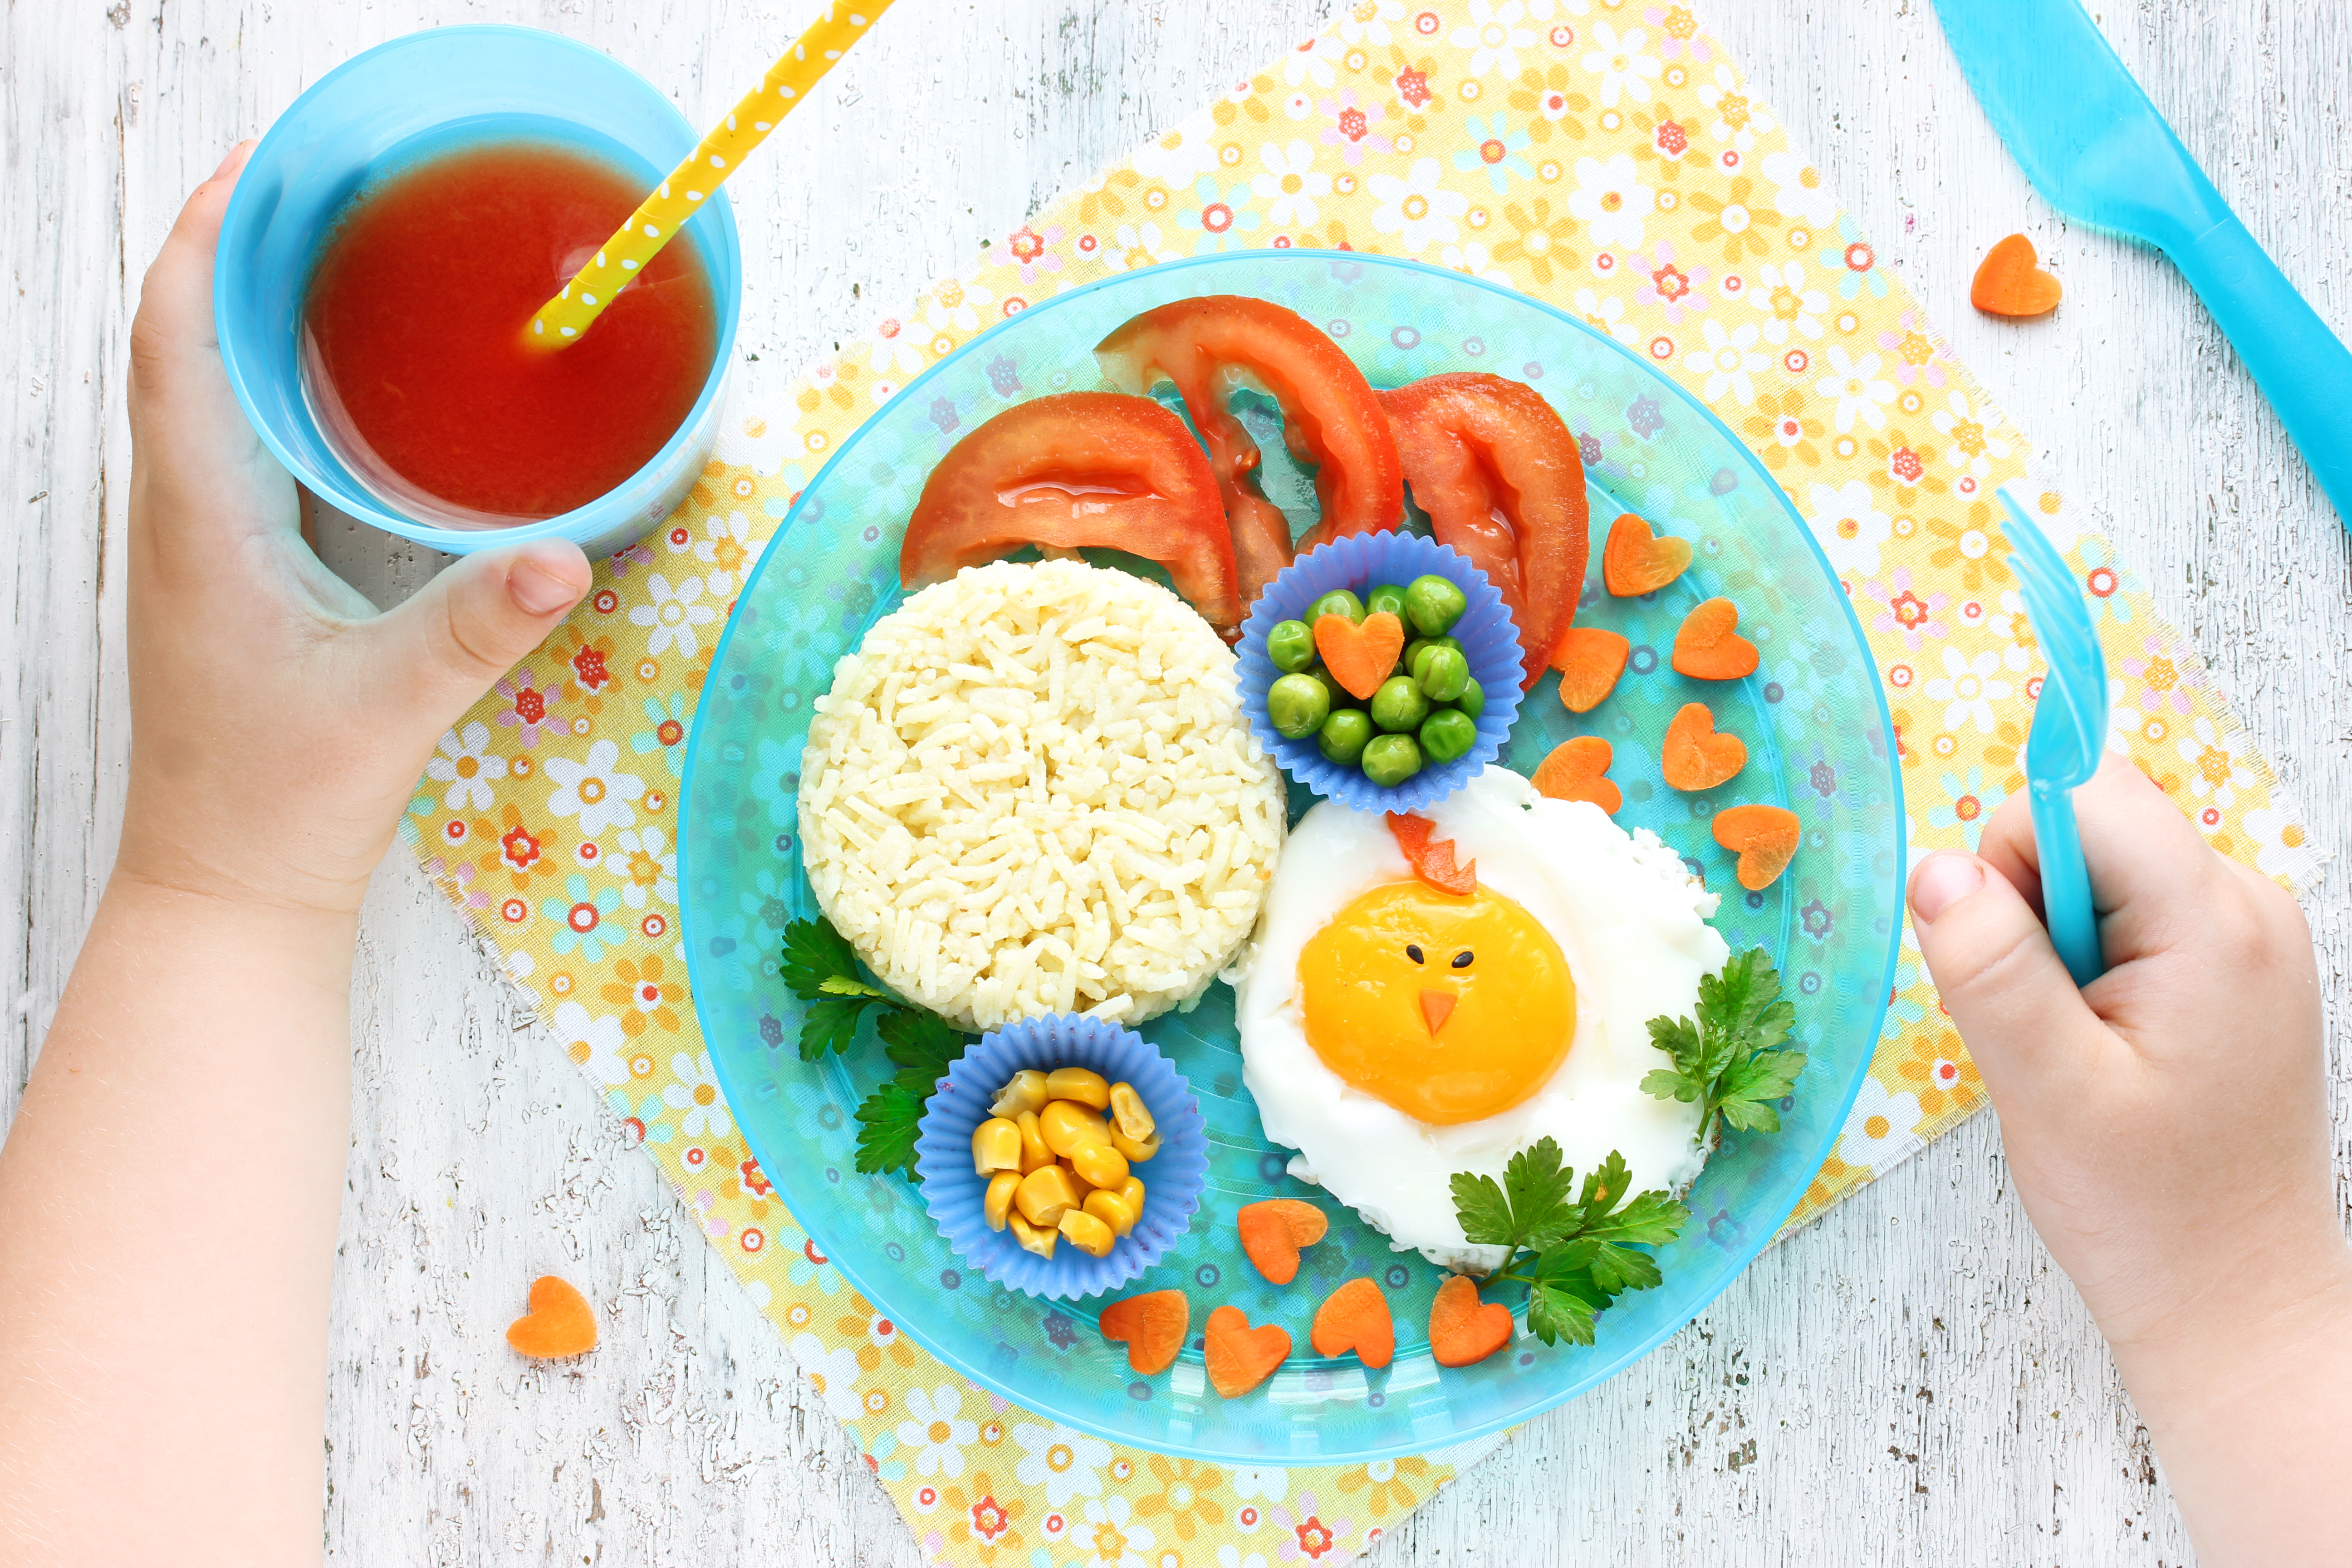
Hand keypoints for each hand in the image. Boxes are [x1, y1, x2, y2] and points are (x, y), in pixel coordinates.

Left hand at [122, 140, 592, 916]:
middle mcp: (181, 518)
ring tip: (329, 256)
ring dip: (252, 313)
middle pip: (183, 342)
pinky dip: (273, 382)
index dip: (204, 244)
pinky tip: (337, 383)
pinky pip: (234, 441)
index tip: (257, 170)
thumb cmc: (278, 805)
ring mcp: (198, 546)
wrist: (227, 889)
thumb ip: (478, 626)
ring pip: (203, 390)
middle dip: (238, 250)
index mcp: (198, 524)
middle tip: (320, 188)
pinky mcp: (228, 574)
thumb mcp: (387, 709)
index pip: (174, 344)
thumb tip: (568, 552)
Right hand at [1907, 753, 2348, 1565]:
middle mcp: (2247, 908)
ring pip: (2101, 870)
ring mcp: (2246, 937)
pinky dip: (2084, 966)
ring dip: (2052, 944)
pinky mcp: (2229, 966)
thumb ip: (1991, 969)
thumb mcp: (2048, 1091)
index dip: (2012, 857)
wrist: (2236, 1300)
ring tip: (2071, 1047)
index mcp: (2216, 924)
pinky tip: (2096, 1048)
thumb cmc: (2149, 1212)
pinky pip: (2127, 913)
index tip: (2010, 961)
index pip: (2083, 795)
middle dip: (2029, 906)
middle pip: (2092, 824)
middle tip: (2040, 1024)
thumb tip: (1938, 867)